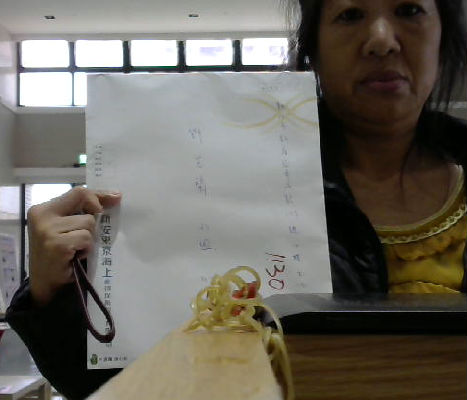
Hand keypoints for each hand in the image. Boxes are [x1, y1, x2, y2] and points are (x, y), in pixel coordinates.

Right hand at [27, 187, 121, 306]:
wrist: (45, 283)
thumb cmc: (59, 253)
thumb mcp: (65, 227)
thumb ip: (82, 211)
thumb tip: (115, 196)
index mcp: (43, 209)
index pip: (78, 192)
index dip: (98, 195)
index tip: (115, 198)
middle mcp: (42, 215)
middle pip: (86, 206)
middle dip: (91, 222)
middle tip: (82, 238)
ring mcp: (48, 230)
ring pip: (88, 223)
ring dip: (87, 239)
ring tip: (75, 249)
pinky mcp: (58, 245)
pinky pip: (86, 239)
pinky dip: (86, 248)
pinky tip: (74, 256)